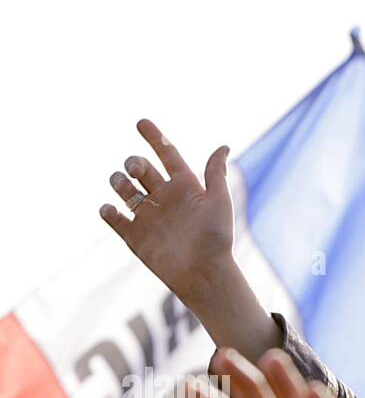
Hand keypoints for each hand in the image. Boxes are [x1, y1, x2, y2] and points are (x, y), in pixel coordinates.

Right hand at [99, 119, 233, 300]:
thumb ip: (215, 173)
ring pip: (123, 188)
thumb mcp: (219, 201)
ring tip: (125, 186)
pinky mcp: (135, 236)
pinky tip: (110, 209)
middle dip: (133, 162)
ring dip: (118, 181)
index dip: (154, 137)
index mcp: (185, 187)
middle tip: (136, 170)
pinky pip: (113, 217)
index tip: (141, 122)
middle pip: (140, 168)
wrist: (204, 274)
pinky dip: (107, 210)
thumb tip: (224, 146)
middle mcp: (165, 198)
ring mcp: (148, 216)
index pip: (166, 154)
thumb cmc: (216, 238)